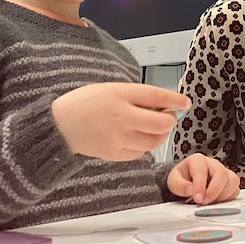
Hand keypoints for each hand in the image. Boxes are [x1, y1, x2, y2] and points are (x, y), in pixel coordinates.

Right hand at [52, 83, 189, 160]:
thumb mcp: (111, 89)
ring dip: (160, 134)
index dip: (175, 100)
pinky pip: (141, 153)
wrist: (59, 126)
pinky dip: (145, 146)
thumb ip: (136, 95)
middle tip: (167, 115)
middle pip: (161, 123)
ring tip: (153, 126)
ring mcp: (118, 138)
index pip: (156, 96)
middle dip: (170, 119)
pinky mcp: (114, 154)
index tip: (185, 103)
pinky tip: (137, 137)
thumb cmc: (85, 103)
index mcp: (119, 95)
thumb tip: (164, 103)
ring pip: (154, 141)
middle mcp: (121, 117)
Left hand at [167, 154, 239, 204]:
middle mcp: (213, 164)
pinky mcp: (229, 182)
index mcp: (197, 160)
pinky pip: (235, 190)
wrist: (187, 182)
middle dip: (214, 191)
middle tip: (204, 202)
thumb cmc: (182, 179)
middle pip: (222, 174)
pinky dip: (228, 198)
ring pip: (232, 180)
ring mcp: (223, 172)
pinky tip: (217, 202)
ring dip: (223, 195)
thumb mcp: (173, 181)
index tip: (197, 198)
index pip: (202, 171)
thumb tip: (190, 190)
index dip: (200, 186)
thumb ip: (179, 185)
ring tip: (210, 202)